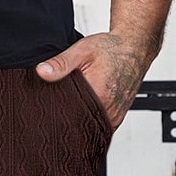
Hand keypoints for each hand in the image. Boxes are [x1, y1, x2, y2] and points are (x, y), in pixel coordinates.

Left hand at [34, 31, 150, 130]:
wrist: (134, 48)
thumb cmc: (112, 49)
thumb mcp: (82, 50)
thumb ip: (61, 63)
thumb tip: (41, 72)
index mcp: (99, 96)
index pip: (69, 116)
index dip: (55, 114)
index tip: (45, 110)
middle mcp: (109, 110)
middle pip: (79, 124)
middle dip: (65, 120)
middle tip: (53, 113)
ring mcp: (115, 116)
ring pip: (90, 127)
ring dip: (78, 121)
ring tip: (68, 111)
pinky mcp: (117, 117)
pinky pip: (100, 126)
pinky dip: (90, 121)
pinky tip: (82, 111)